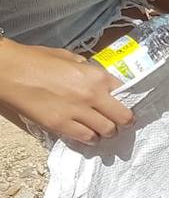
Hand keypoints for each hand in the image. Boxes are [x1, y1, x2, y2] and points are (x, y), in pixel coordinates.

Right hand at [0, 40, 132, 144]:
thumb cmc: (38, 60)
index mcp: (97, 76)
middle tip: (122, 123)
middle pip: (122, 117)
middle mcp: (92, 96)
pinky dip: (90, 139)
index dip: (127, 99)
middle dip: (125, 121)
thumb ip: (89, 70)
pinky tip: (89, 136)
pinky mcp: (60, 125)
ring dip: (108, 132)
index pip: (126, 92)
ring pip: (106, 131)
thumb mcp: (71, 58)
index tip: (126, 104)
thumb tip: (99, 80)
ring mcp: (76, 112)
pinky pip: (84, 138)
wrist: (11, 72)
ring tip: (104, 130)